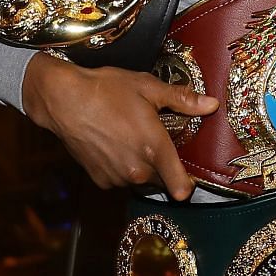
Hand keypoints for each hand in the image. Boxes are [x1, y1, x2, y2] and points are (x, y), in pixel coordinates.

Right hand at [20, 55, 218, 200]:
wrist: (64, 100)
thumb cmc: (106, 90)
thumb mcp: (148, 87)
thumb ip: (182, 100)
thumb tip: (211, 105)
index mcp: (154, 148)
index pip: (181, 188)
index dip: (189, 183)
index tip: (190, 174)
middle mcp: (137, 169)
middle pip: (162, 181)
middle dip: (164, 167)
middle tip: (157, 141)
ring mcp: (117, 177)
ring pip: (141, 180)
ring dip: (143, 167)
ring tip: (133, 139)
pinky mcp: (100, 179)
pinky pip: (121, 180)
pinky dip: (122, 168)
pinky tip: (116, 145)